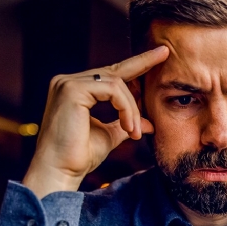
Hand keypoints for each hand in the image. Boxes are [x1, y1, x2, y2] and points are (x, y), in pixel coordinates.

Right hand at [22, 46, 169, 197]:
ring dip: (132, 109)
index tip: (159, 55)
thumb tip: (148, 123)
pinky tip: (128, 127)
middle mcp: (68, 81)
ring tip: (134, 131)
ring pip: (117, 83)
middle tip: (166, 53)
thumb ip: (124, 124)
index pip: (110, 74)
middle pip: (116, 72)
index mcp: (75, 90)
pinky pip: (113, 90)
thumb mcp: (108, 136)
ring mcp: (68, 83)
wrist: (59, 172)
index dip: (136, 64)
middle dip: (143, 64)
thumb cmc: (79, 157)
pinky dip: (126, 108)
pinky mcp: (71, 90)